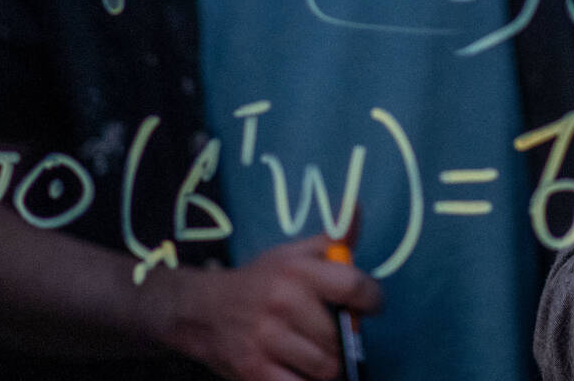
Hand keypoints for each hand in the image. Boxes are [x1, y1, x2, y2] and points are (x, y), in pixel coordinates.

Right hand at [141, 233, 382, 380]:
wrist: (201, 310)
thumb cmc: (258, 281)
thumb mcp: (291, 254)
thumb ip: (331, 239)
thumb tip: (356, 208)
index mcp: (296, 271)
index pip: (353, 286)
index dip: (371, 299)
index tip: (369, 306)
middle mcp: (282, 303)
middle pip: (341, 337)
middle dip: (343, 340)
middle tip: (332, 334)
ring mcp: (266, 340)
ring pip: (325, 369)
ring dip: (326, 366)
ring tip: (315, 353)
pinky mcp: (254, 372)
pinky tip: (299, 369)